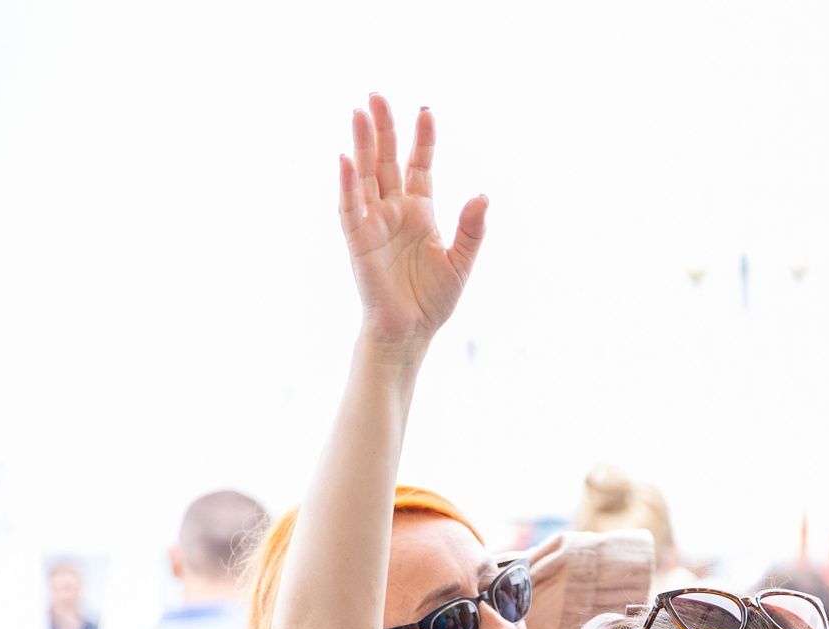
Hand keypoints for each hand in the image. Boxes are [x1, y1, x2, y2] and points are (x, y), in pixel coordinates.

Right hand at [338, 95, 486, 349]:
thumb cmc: (433, 299)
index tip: (425, 110)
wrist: (410, 331)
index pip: (419, 165)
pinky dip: (348, 184)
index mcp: (420, 211)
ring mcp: (373, 222)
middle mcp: (394, 210)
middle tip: (377, 95)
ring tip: (360, 112)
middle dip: (383, 128)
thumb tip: (482, 195)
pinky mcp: (357, 240)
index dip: (422, 139)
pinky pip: (350, 207)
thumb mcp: (461, 262)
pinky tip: (345, 159)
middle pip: (385, 160)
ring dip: (361, 144)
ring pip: (365, 174)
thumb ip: (472, 229)